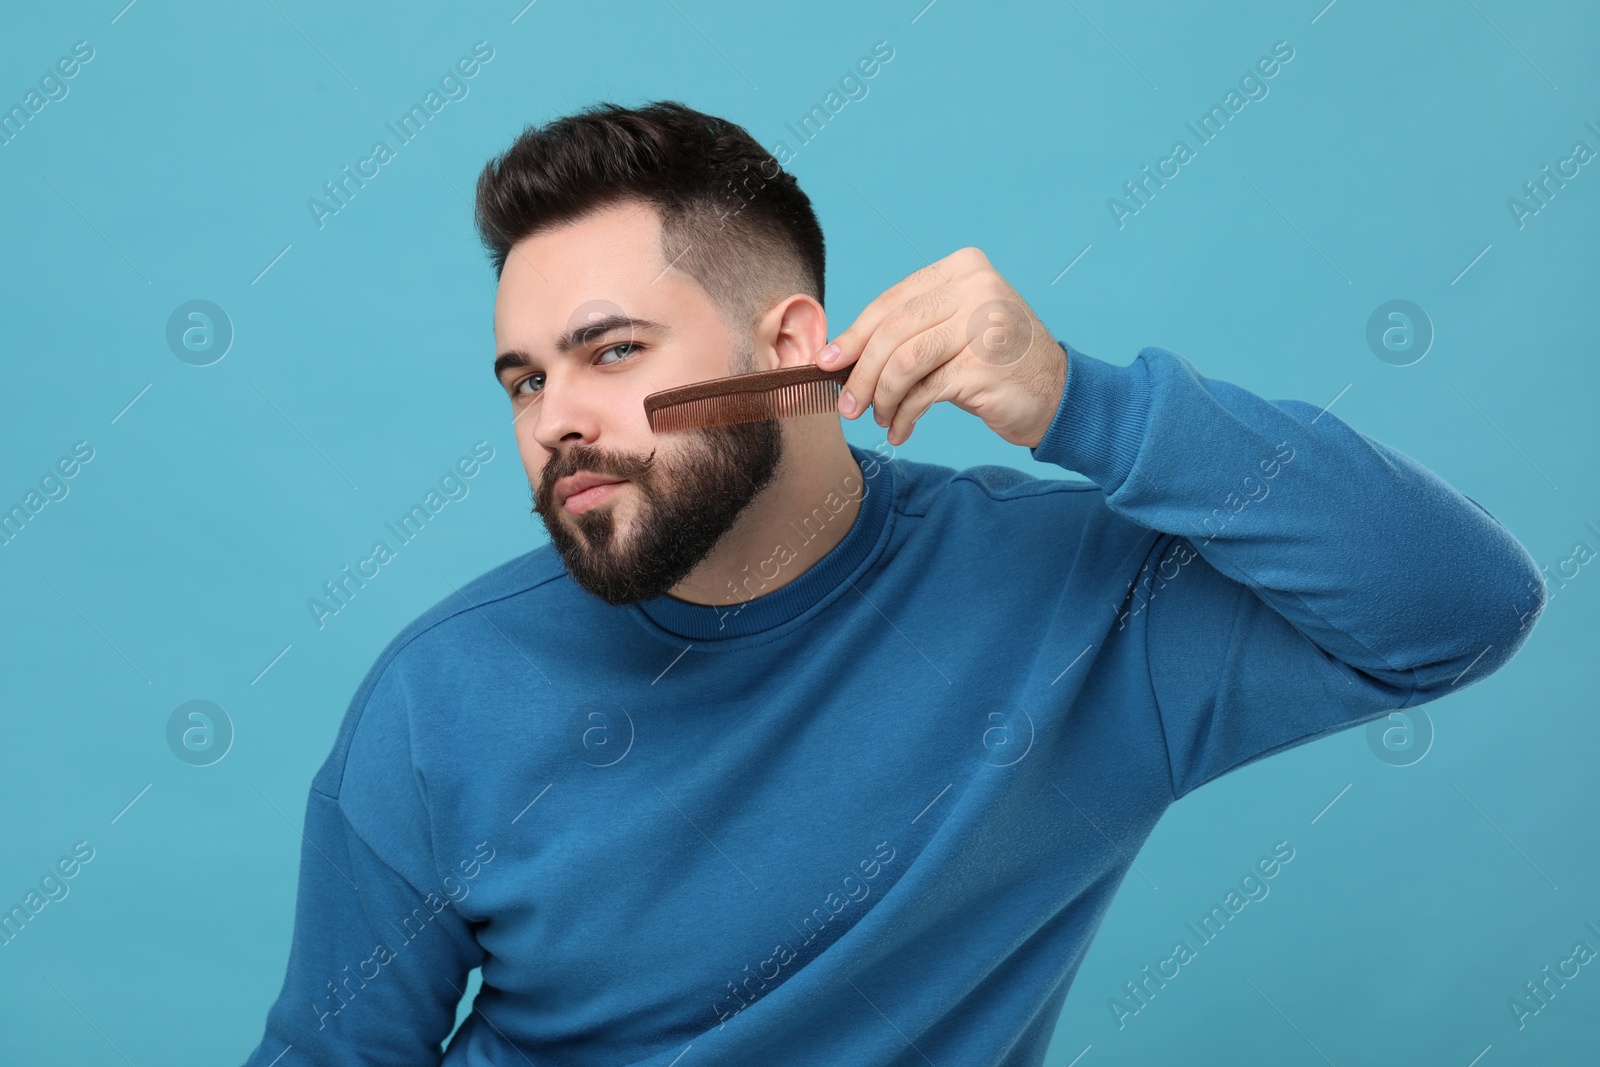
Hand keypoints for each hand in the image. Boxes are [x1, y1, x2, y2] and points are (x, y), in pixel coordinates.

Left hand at [819, 247, 1067, 448]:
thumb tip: (840, 354)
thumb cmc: (996, 363)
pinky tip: (901, 430)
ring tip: (877, 418)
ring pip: (904, 362)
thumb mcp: (954, 330)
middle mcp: (976, 288)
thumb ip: (909, 329)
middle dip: (860, 372)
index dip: (854, 335)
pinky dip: (904, 415)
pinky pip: (923, 392)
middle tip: (846, 404)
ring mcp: (983, 325)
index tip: (827, 362)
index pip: (892, 301)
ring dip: (881, 397)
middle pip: (893, 331)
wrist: (1058, 394)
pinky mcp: (984, 366)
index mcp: (963, 268)